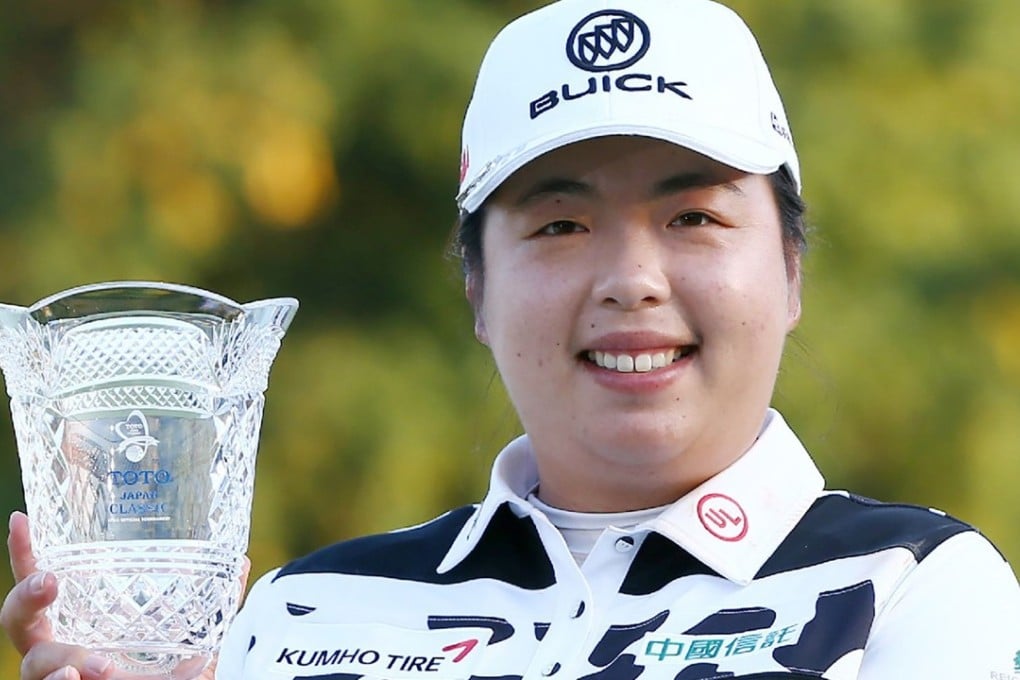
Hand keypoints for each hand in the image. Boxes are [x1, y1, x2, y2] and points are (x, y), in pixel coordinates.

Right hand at [3, 512, 248, 679]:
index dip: (27, 552)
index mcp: (85, 620)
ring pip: (34, 666)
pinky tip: (76, 678)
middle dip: (25, 599)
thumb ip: (212, 599)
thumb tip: (238, 561)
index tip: (23, 518)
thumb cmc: (181, 671)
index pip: (43, 581)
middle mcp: (64, 648)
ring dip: (60, 659)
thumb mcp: (198, 632)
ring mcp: (63, 678)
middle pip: (19, 623)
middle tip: (50, 582)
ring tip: (93, 664)